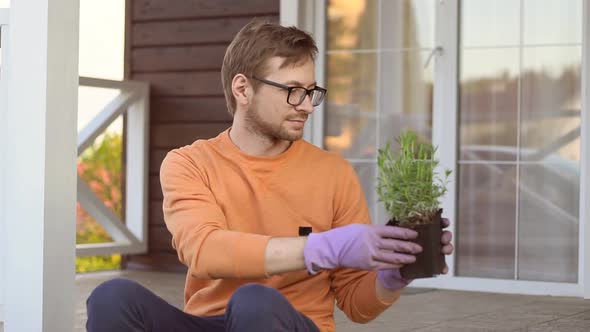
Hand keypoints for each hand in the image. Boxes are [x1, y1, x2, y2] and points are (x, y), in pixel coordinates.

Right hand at [303, 224, 421, 273]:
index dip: (406, 233)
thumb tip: (391, 234)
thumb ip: (376, 231)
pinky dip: (395, 265)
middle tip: (420, 248)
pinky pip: (385, 266)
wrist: (333, 248)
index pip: (394, 231)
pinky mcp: (369, 265)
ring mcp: (371, 255)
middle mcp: (373, 242)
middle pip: (396, 245)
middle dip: (410, 247)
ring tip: (414, 258)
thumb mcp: (362, 228)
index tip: (415, 234)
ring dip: (405, 258)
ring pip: (393, 257)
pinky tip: (402, 265)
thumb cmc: (347, 235)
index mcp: (372, 230)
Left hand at [377, 217, 453, 289]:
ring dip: (448, 248)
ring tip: (443, 251)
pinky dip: (444, 267)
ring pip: (446, 248)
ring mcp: (433, 253)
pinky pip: (442, 266)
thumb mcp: (397, 239)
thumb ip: (402, 233)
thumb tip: (405, 228)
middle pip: (444, 235)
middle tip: (442, 239)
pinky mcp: (433, 265)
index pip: (436, 223)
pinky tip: (442, 269)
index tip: (444, 222)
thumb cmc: (395, 250)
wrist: (393, 270)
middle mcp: (431, 240)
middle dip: (447, 235)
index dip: (443, 222)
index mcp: (424, 230)